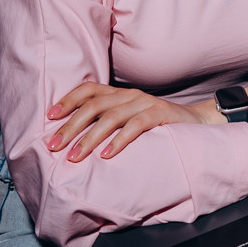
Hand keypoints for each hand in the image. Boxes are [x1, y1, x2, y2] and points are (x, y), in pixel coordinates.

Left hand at [45, 81, 211, 160]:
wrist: (198, 123)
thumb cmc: (158, 126)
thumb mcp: (130, 119)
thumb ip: (109, 122)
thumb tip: (75, 140)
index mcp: (120, 94)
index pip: (88, 90)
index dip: (67, 101)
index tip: (49, 117)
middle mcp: (129, 95)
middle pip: (93, 106)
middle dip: (70, 126)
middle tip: (53, 146)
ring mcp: (145, 103)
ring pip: (110, 117)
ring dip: (89, 138)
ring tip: (74, 156)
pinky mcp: (160, 115)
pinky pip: (135, 126)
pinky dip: (118, 141)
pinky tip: (105, 155)